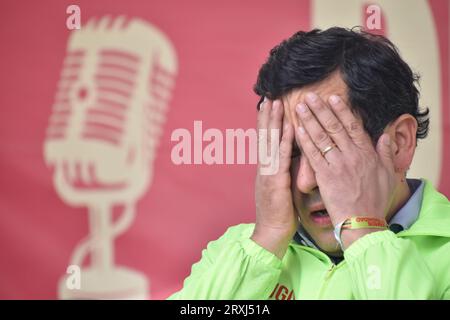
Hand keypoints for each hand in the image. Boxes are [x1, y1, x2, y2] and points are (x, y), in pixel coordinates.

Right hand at [251, 99, 297, 258]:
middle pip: (264, 136)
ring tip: (274, 102)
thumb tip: (290, 160)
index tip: (269, 104)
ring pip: (270, 142)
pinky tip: (286, 126)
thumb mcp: (280, 188)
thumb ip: (282, 172)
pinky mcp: (274, 182)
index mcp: (267, 169)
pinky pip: (280, 157)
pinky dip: (283, 140)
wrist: (270, 233)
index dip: (266, 122)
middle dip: (266, 115)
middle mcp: (264, 168)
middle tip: (269, 95)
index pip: (266, 141)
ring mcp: (267, 173)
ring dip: (272, 121)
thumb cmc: (279, 213)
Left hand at [294, 93, 396, 246]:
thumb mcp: (387, 175)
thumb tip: (385, 136)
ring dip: (309, 120)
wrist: (362, 222)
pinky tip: (296, 129)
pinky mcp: (325, 176)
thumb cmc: (374, 200)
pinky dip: (305, 141)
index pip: (353, 126)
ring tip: (299, 107)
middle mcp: (352, 155)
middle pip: (334, 127)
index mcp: (367, 154)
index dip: (342, 111)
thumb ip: (385, 154)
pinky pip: (313, 155)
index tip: (333, 98)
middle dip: (321, 109)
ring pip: (322, 137)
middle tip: (309, 96)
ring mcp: (338, 165)